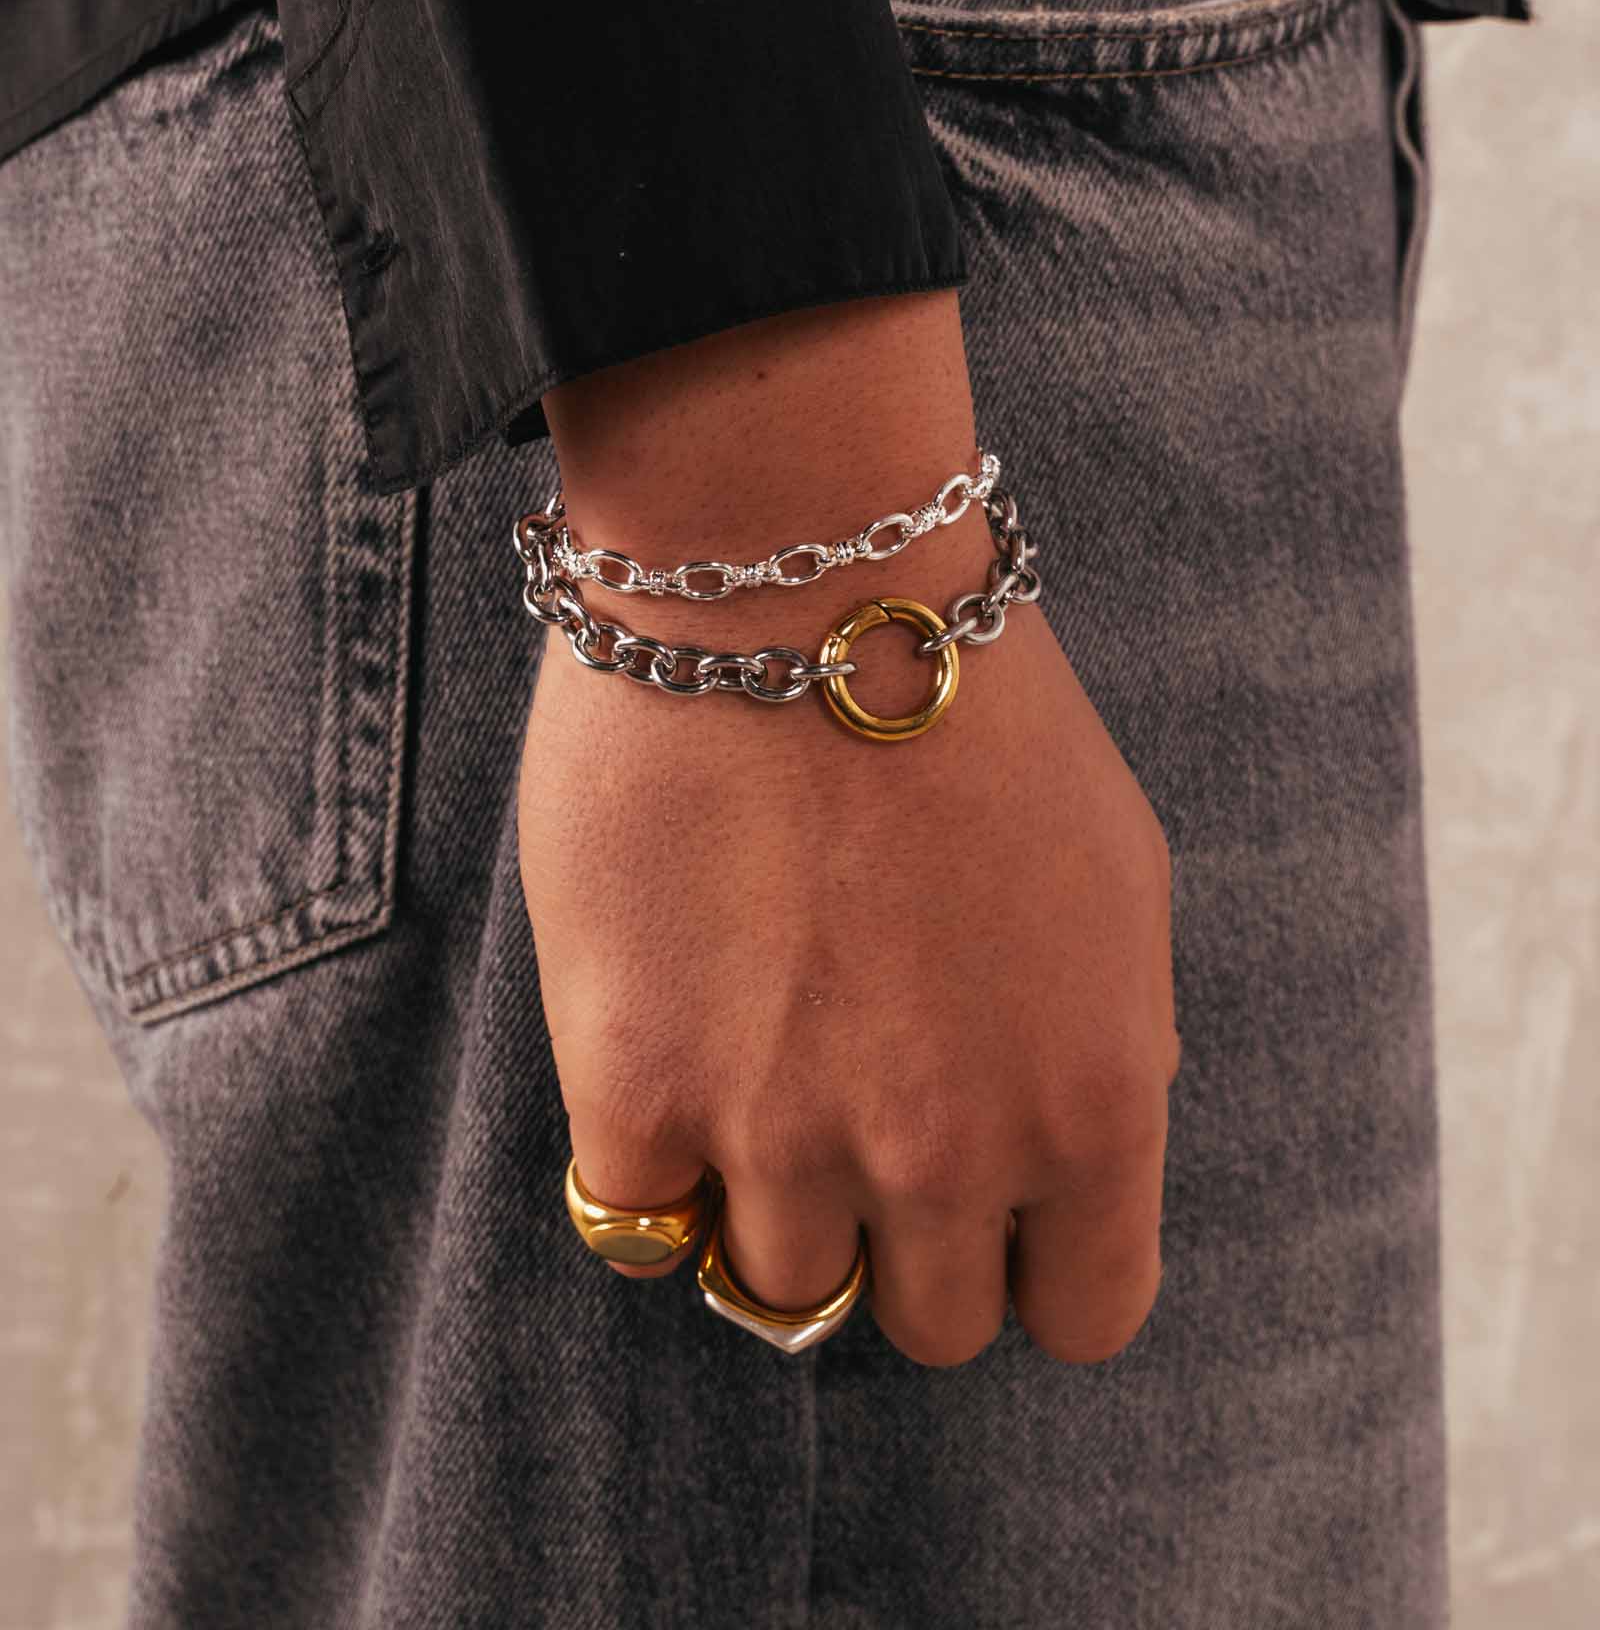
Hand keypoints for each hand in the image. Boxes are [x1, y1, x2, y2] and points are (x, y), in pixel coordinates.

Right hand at [517, 507, 1179, 1367]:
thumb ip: (1102, 1047)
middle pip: (932, 1323)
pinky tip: (665, 1058)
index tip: (994, 1210)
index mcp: (1094, 1104)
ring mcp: (787, 1133)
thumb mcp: (1117, 883)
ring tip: (755, 1072)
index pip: (1088, 1310)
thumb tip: (1058, 1146)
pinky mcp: (639, 1088)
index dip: (1039, 1266)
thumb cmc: (970, 705)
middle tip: (864, 1120)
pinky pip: (638, 1223)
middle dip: (905, 1238)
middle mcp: (950, 1150)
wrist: (800, 585)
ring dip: (772, 1204)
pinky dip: (652, 1165)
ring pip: (779, 1292)